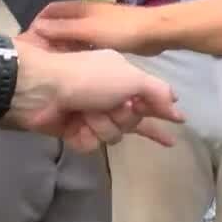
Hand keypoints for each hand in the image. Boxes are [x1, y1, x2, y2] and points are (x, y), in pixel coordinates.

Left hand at [12, 43, 183, 150]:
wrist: (42, 90)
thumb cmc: (88, 78)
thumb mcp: (130, 77)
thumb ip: (156, 91)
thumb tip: (175, 104)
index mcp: (121, 77)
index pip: (148, 98)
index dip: (163, 111)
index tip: (179, 120)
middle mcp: (108, 95)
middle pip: (132, 121)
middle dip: (123, 116)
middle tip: (113, 106)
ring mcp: (90, 114)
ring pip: (113, 135)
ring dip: (102, 125)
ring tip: (87, 113)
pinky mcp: (74, 131)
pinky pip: (92, 144)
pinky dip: (85, 136)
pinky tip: (76, 126)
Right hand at [31, 0, 160, 55]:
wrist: (154, 33)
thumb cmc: (121, 31)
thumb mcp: (89, 31)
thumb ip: (63, 29)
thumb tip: (35, 27)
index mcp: (78, 7)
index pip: (49, 11)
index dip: (37, 23)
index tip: (29, 43)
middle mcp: (85, 13)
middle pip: (59, 23)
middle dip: (49, 37)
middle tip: (40, 58)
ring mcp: (96, 24)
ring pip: (72, 34)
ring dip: (63, 46)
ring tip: (54, 64)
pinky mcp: (107, 36)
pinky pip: (85, 43)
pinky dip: (78, 52)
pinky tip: (76, 66)